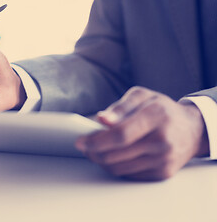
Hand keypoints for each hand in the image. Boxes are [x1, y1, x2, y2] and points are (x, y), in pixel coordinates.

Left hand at [76, 86, 208, 180]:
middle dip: (93, 152)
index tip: (80, 141)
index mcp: (156, 116)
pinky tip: (112, 157)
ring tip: (95, 151)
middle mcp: (162, 140)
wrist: (191, 130)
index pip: (120, 134)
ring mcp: (164, 159)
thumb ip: (120, 106)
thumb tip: (100, 119)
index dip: (96, 140)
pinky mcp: (162, 173)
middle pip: (116, 154)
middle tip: (84, 146)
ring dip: (101, 161)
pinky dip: (115, 167)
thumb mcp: (142, 96)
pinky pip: (129, 175)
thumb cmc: (161, 109)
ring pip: (119, 168)